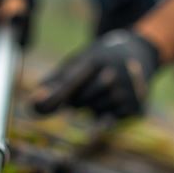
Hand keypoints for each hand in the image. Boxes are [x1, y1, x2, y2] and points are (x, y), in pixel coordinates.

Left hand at [31, 30, 160, 117]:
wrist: (140, 52)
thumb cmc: (100, 59)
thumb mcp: (79, 60)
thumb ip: (55, 81)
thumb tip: (33, 103)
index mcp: (96, 58)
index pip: (70, 81)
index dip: (53, 94)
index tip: (35, 104)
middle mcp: (114, 73)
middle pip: (80, 101)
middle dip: (79, 97)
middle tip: (92, 81)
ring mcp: (127, 90)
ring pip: (93, 112)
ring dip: (93, 106)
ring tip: (105, 88)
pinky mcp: (136, 106)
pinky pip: (108, 120)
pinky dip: (106, 113)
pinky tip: (115, 97)